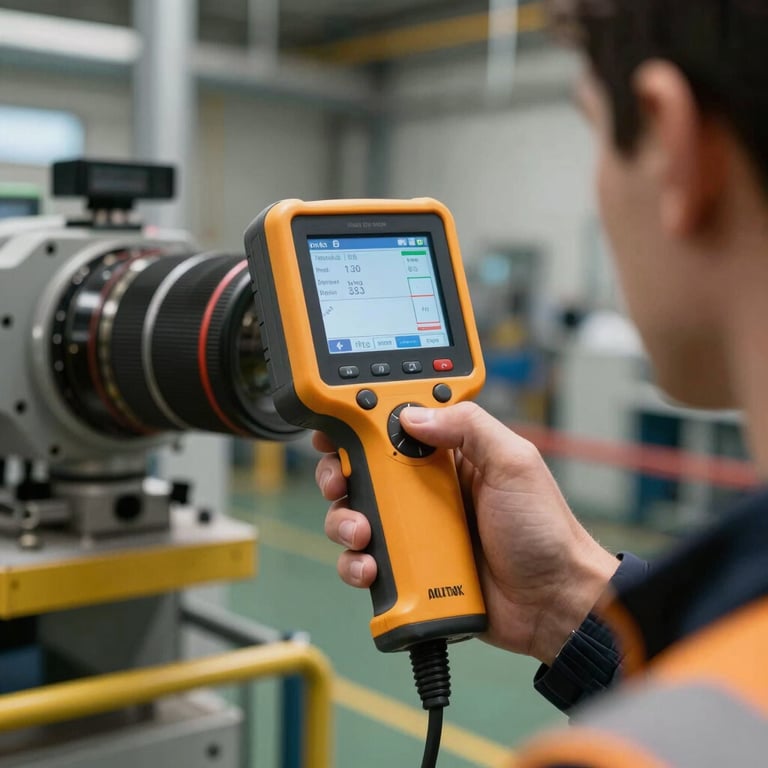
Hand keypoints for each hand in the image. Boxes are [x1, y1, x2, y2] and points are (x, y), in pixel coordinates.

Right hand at [314, 402, 617, 664]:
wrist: (555, 602)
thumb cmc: (545, 530)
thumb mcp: (515, 463)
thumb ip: (469, 426)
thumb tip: (412, 415)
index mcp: (451, 455)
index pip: (396, 427)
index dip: (362, 423)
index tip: (339, 427)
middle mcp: (427, 489)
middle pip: (364, 470)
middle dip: (341, 473)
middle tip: (341, 483)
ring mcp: (416, 531)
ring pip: (357, 515)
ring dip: (344, 521)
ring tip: (362, 534)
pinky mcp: (410, 570)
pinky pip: (368, 561)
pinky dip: (356, 564)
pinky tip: (369, 568)